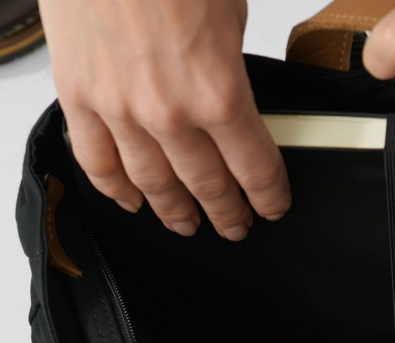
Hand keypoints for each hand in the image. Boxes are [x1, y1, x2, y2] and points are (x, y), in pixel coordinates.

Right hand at [39, 0, 290, 239]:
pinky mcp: (79, 95)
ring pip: (154, 185)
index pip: (255, 170)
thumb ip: (232, 69)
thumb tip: (233, 95)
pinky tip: (131, 202)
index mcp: (220, 93)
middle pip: (208, 187)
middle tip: (236, 226)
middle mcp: (171, 114)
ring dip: (175, 212)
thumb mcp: (230, 13)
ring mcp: (120, 109)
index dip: (269, 197)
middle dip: (227, 213)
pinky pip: (96, 161)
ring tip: (188, 225)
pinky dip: (115, 188)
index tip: (273, 208)